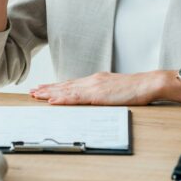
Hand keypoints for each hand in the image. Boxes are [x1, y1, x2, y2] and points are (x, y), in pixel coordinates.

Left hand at [30, 71, 167, 105]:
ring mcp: (94, 86)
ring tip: (36, 94)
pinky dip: (63, 98)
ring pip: (67, 90)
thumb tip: (96, 100)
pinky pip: (76, 97)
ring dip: (50, 92)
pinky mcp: (98, 94)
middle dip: (48, 88)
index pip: (72, 84)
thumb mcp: (116, 91)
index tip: (44, 88)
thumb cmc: (136, 89)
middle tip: (32, 91)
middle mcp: (92, 81)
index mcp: (96, 80)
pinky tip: (53, 100)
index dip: (56, 86)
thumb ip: (104, 94)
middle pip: (65, 85)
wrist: (148, 84)